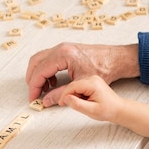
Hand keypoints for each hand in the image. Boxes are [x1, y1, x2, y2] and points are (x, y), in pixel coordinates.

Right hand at [25, 42, 139, 106]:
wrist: (116, 59)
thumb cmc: (103, 68)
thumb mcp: (81, 85)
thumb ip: (62, 94)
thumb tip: (46, 101)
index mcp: (64, 55)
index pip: (40, 71)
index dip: (34, 87)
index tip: (33, 98)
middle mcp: (61, 48)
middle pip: (36, 62)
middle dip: (33, 79)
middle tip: (34, 94)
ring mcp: (64, 47)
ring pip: (41, 59)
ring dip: (39, 74)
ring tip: (44, 90)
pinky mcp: (67, 49)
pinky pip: (49, 58)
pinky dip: (46, 70)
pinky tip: (53, 82)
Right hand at [58, 76, 124, 121]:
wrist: (118, 109)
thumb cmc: (108, 110)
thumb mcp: (91, 110)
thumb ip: (77, 104)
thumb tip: (65, 98)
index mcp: (93, 83)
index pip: (72, 86)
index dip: (64, 95)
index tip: (61, 103)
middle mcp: (92, 78)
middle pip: (73, 85)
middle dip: (70, 96)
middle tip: (73, 106)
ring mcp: (92, 79)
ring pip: (75, 86)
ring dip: (75, 96)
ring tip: (84, 104)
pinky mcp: (92, 82)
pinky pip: (79, 87)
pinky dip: (79, 95)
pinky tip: (85, 101)